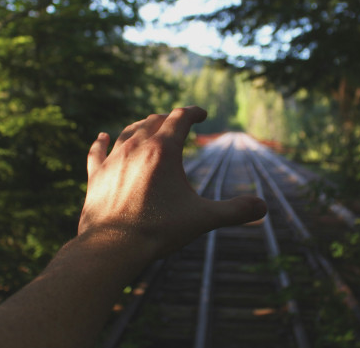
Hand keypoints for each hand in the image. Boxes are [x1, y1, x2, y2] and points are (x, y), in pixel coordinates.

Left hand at [79, 106, 266, 256]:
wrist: (112, 246)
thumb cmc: (159, 231)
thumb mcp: (202, 219)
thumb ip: (234, 211)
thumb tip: (263, 207)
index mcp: (164, 150)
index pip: (180, 117)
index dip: (193, 112)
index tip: (202, 114)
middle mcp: (136, 147)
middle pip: (154, 120)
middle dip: (170, 118)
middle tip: (179, 123)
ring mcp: (113, 159)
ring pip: (128, 131)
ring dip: (142, 126)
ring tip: (149, 126)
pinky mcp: (96, 175)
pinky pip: (98, 151)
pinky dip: (102, 142)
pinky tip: (102, 136)